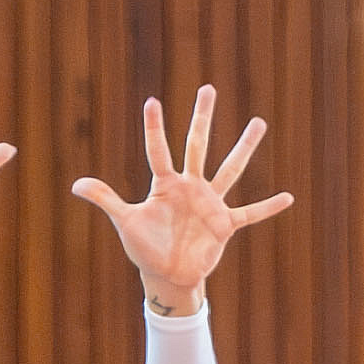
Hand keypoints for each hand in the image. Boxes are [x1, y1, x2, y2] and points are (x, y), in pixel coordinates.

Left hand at [73, 85, 293, 314]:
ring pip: (230, 169)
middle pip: (197, 145)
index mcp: (165, 184)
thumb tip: (75, 185)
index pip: (158, 150)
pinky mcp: (224, 225)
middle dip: (202, 117)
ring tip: (258, 123)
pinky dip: (268, 207)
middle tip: (207, 88)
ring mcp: (210, 203)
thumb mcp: (125, 222)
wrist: (167, 275)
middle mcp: (190, 186)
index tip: (152, 100)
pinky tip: (288, 197)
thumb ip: (106, 199)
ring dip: (244, 147)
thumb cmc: (145, 247)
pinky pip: (250, 213)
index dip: (154, 127)